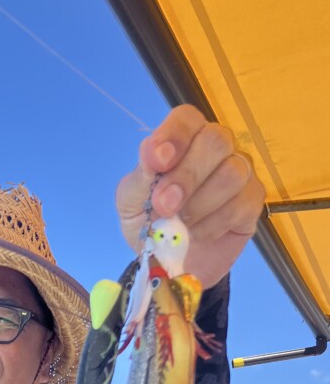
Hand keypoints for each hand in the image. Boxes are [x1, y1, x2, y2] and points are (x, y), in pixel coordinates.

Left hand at [116, 105, 264, 287]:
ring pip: (232, 173)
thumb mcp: (131, 203)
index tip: (158, 161)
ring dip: (200, 204)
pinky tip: (198, 234)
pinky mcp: (251, 202)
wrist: (169, 264)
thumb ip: (140, 177)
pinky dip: (215, 224)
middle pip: (216, 141)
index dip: (175, 136)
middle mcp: (216, 149)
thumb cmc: (149, 224)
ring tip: (180, 226)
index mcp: (184, 139)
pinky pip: (241, 205)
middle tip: (165, 206)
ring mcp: (239, 172)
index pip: (187, 119)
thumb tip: (150, 152)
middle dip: (187, 176)